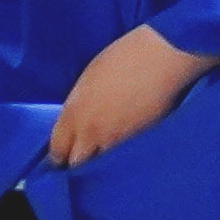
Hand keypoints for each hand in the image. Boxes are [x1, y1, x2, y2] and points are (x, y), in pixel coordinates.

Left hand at [45, 23, 217, 167]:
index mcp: (74, 113)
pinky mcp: (140, 142)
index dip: (59, 154)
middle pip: (78, 162)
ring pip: (103, 161)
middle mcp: (91, 132)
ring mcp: (117, 140)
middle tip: (84, 155)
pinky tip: (128, 139)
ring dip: (103, 157)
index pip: (57, 149)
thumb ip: (79, 105)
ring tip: (109, 146)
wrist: (162, 58)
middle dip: (79, 160)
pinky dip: (124, 151)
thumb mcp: (90, 79)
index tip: (62, 154)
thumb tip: (78, 120)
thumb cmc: (125, 56)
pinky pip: (124, 154)